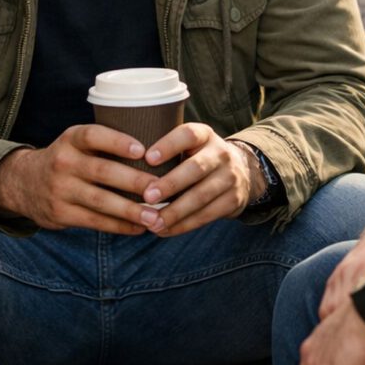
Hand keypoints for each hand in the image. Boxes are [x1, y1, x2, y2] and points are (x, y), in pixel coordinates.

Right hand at [0, 124, 159, 233]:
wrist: (24, 182)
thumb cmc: (68, 159)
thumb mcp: (76, 142)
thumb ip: (104, 144)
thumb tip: (155, 150)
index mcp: (71, 139)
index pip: (94, 136)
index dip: (118, 142)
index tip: (143, 150)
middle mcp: (63, 162)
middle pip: (102, 171)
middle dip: (135, 181)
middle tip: (161, 188)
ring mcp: (60, 189)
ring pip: (100, 201)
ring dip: (131, 210)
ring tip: (155, 216)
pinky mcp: (61, 213)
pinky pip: (94, 221)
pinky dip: (119, 225)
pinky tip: (139, 227)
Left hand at [137, 124, 255, 235]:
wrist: (241, 171)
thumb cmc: (197, 156)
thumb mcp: (189, 144)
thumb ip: (165, 149)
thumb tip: (123, 158)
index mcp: (205, 134)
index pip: (188, 135)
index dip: (168, 146)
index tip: (147, 158)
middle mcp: (221, 153)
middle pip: (196, 168)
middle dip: (170, 184)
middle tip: (146, 197)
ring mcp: (230, 178)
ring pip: (201, 197)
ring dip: (174, 212)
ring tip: (152, 222)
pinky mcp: (233, 201)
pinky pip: (206, 216)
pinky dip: (183, 225)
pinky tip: (164, 230)